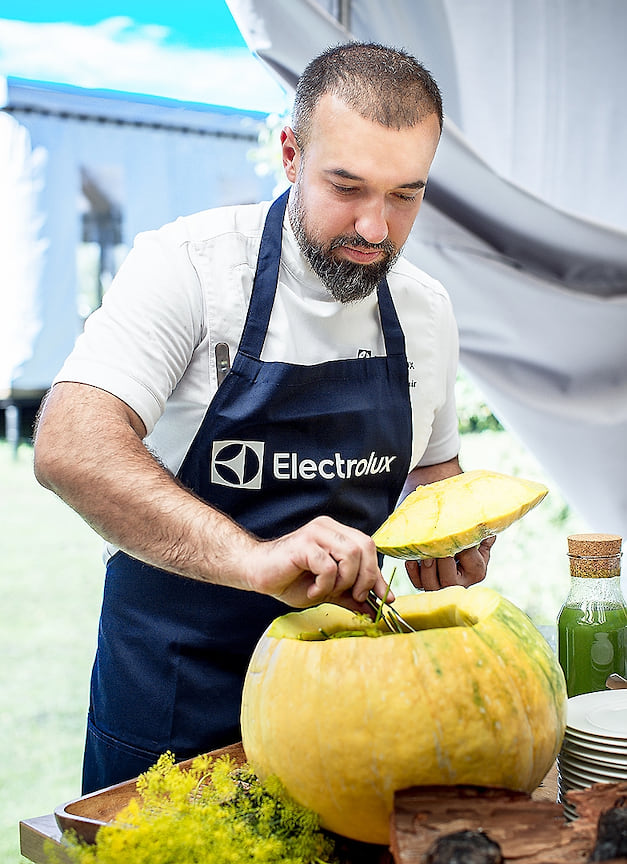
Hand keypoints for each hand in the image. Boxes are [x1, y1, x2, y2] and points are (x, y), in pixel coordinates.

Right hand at [247, 515, 391, 611]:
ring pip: (351, 554)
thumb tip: (376, 607)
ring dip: (344, 581)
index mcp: (337, 534)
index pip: (369, 547)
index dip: (379, 573)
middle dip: (366, 577)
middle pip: (365, 547)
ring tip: (327, 591)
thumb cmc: (290, 580)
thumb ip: (350, 594)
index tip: (385, 597)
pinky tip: (312, 590)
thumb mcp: (328, 590)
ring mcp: (316, 533)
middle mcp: (328, 528)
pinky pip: (329, 566)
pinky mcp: (304, 544)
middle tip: (355, 596)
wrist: (257, 574)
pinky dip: (324, 585)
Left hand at [405, 536, 495, 590]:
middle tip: (436, 543)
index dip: (460, 543)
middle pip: (449, 579)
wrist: (458, 563)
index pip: (469, 558)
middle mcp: (459, 586)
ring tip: (425, 552)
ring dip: (427, 567)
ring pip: (431, 585)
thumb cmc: (470, 551)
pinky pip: (417, 583)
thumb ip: (483, 534)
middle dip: (442, 560)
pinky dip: (412, 571)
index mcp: (477, 572)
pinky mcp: (425, 588)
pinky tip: (411, 559)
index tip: (453, 530)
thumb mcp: (480, 544)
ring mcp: (441, 589)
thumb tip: (485, 519)